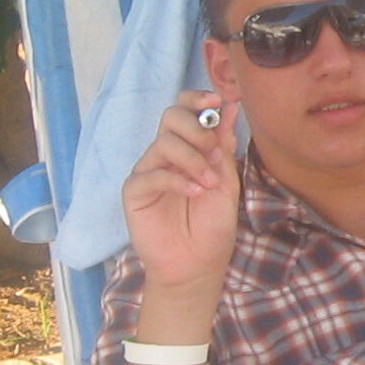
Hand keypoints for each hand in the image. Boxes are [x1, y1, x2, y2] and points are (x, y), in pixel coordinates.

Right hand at [123, 91, 240, 294]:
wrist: (198, 265)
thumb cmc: (212, 226)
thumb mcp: (225, 182)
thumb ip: (223, 147)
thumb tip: (229, 108)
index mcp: (189, 148)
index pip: (184, 109)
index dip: (196, 99)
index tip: (217, 100)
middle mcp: (166, 155)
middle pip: (171, 116)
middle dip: (197, 128)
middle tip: (215, 153)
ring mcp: (149, 171)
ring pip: (164, 143)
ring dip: (193, 159)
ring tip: (209, 182)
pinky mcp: (135, 192)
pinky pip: (151, 173)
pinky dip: (177, 178)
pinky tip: (195, 192)